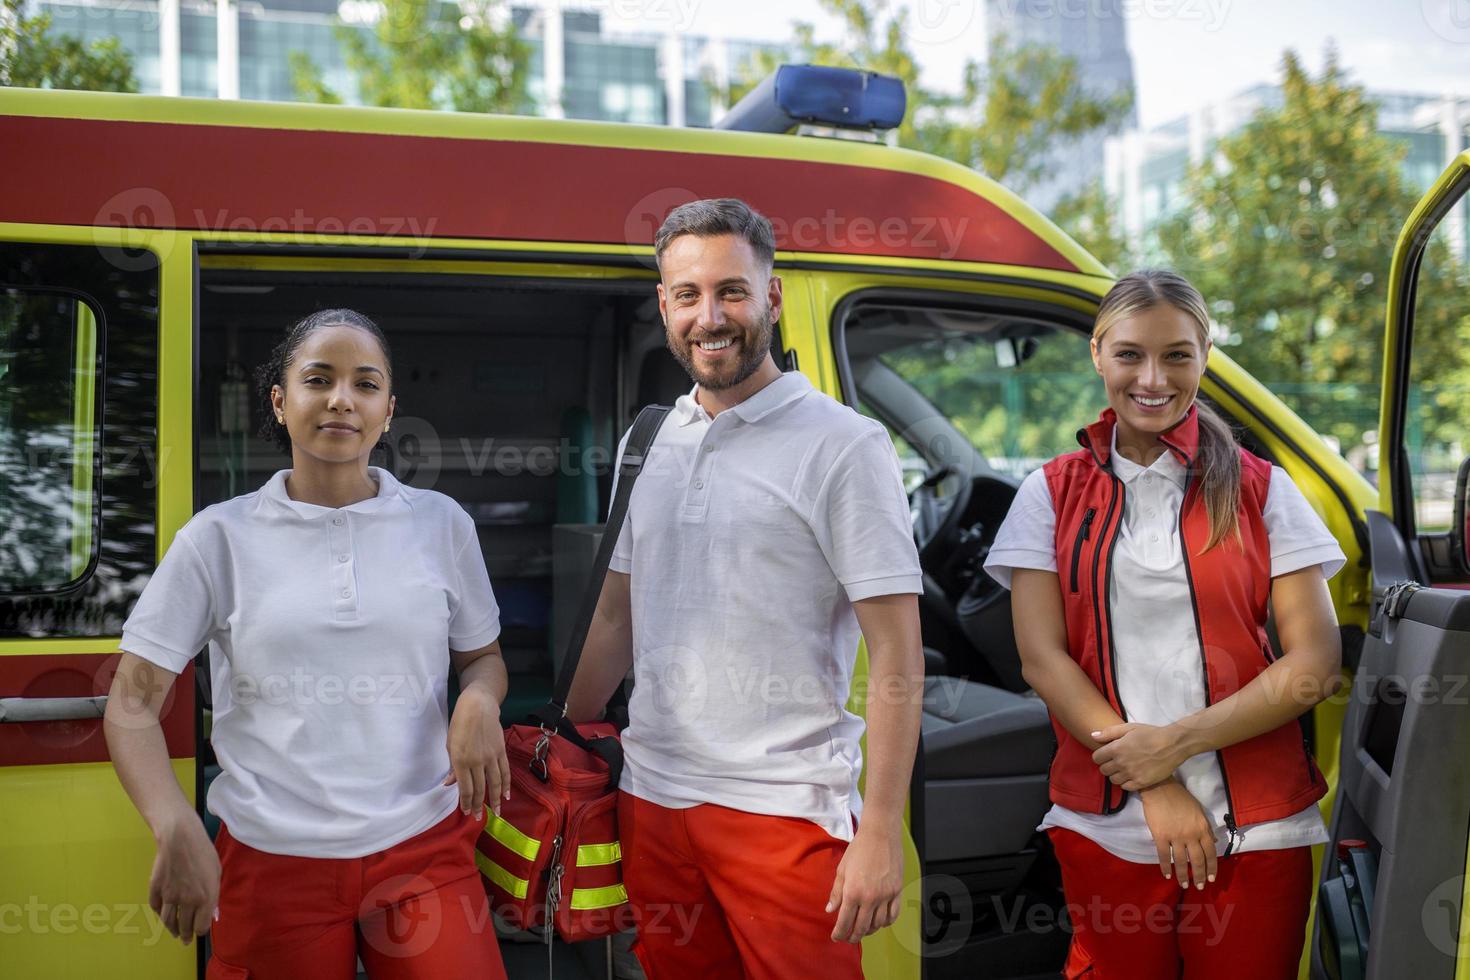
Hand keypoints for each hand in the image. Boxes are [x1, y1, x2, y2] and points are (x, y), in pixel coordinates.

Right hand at [149, 811, 219, 945]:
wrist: (180, 839)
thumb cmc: (204, 852)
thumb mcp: (216, 873)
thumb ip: (213, 894)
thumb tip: (211, 911)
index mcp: (205, 898)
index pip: (201, 926)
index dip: (201, 930)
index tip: (200, 930)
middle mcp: (187, 902)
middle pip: (185, 926)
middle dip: (186, 935)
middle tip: (186, 939)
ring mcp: (169, 897)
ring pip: (169, 921)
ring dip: (172, 930)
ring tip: (176, 933)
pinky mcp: (155, 890)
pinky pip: (157, 908)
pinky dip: (160, 914)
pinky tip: (164, 915)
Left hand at [444, 686, 509, 818]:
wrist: (478, 706)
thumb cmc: (459, 724)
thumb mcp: (450, 745)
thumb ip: (452, 767)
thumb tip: (450, 784)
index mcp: (461, 760)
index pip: (465, 788)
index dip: (466, 802)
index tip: (467, 812)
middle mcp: (477, 761)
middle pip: (480, 789)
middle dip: (479, 805)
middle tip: (478, 817)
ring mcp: (491, 757)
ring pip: (494, 783)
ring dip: (495, 799)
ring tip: (496, 812)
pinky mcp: (501, 751)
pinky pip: (504, 772)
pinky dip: (506, 785)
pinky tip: (506, 795)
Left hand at [827, 824, 903, 943]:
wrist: (880, 834)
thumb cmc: (859, 849)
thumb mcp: (842, 870)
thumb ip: (836, 892)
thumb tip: (830, 910)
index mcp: (853, 892)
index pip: (845, 921)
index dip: (839, 933)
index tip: (836, 937)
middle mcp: (870, 897)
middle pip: (861, 927)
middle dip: (853, 936)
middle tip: (848, 938)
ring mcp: (886, 895)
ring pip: (878, 924)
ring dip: (869, 931)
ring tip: (862, 930)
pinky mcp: (897, 891)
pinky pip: (893, 915)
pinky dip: (886, 923)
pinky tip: (879, 922)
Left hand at [1091, 722, 1184, 789]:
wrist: (1172, 745)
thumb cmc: (1150, 734)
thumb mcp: (1129, 728)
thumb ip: (1109, 732)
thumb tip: (1092, 736)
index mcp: (1116, 748)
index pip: (1096, 758)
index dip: (1100, 756)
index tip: (1106, 755)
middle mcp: (1121, 763)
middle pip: (1104, 770)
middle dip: (1107, 766)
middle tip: (1116, 762)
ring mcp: (1131, 774)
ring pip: (1113, 780)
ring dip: (1116, 775)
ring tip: (1124, 769)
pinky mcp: (1141, 783)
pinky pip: (1125, 787)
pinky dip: (1126, 783)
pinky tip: (1131, 776)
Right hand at [1139, 779, 1217, 889]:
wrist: (1160, 788)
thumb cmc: (1180, 798)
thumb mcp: (1199, 811)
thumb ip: (1207, 829)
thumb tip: (1214, 844)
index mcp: (1202, 828)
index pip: (1210, 853)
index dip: (1212, 867)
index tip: (1211, 878)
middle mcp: (1191, 835)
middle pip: (1198, 860)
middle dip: (1199, 875)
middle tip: (1199, 886)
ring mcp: (1176, 837)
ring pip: (1182, 861)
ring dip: (1183, 875)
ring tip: (1184, 885)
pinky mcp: (1160, 836)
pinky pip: (1164, 855)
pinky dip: (1166, 867)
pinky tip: (1167, 875)